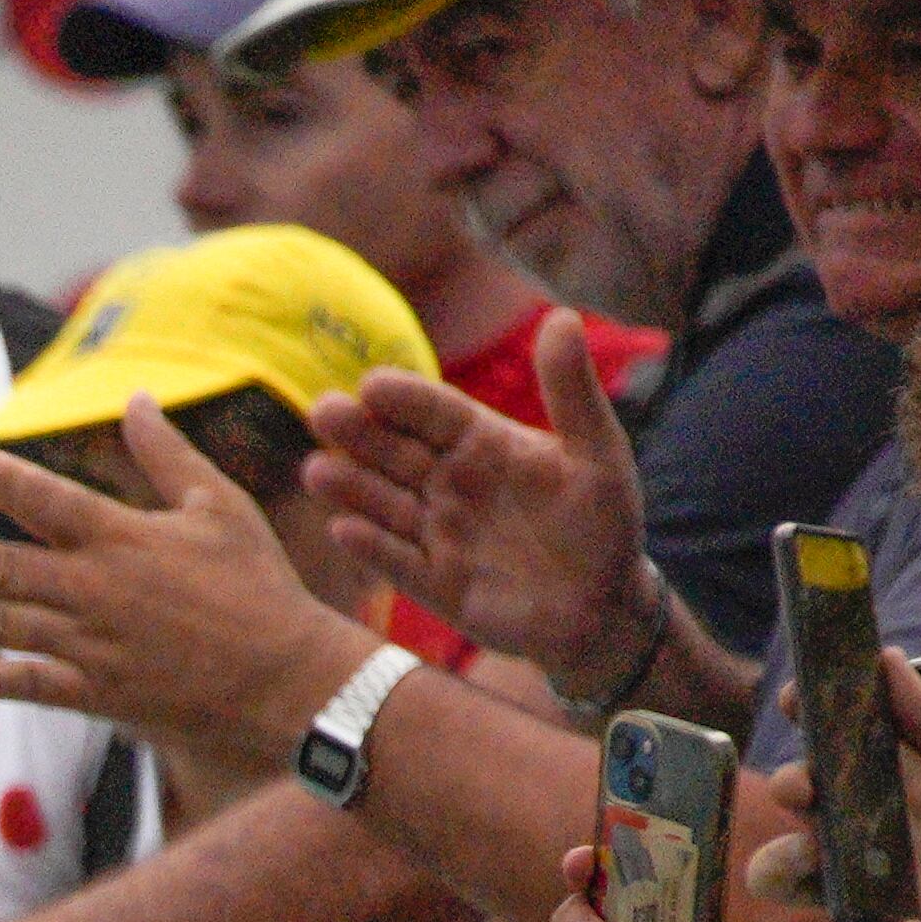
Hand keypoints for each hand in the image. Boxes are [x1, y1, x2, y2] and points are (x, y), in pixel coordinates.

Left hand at [0, 397, 376, 771]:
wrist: (290, 680)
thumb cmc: (261, 586)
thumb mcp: (220, 504)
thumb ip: (166, 454)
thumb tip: (135, 399)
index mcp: (119, 535)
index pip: (33, 493)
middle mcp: (93, 589)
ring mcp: (91, 646)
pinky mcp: (99, 695)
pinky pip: (27, 685)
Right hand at [306, 320, 658, 686]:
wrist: (603, 605)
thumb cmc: (603, 521)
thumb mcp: (597, 451)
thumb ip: (572, 392)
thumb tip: (562, 316)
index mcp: (483, 442)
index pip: (435, 412)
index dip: (405, 399)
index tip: (371, 385)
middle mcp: (450, 482)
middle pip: (396, 452)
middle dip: (359, 434)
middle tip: (322, 412)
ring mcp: (438, 533)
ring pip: (385, 504)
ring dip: (351, 488)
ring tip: (317, 471)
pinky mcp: (434, 584)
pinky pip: (398, 563)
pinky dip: (372, 548)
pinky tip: (344, 531)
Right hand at [746, 652, 920, 921]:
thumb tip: (886, 659)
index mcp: (903, 780)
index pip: (841, 741)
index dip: (810, 716)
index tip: (795, 698)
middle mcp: (875, 832)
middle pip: (805, 804)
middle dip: (790, 786)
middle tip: (800, 786)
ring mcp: (874, 891)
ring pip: (792, 877)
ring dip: (783, 865)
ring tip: (807, 856)